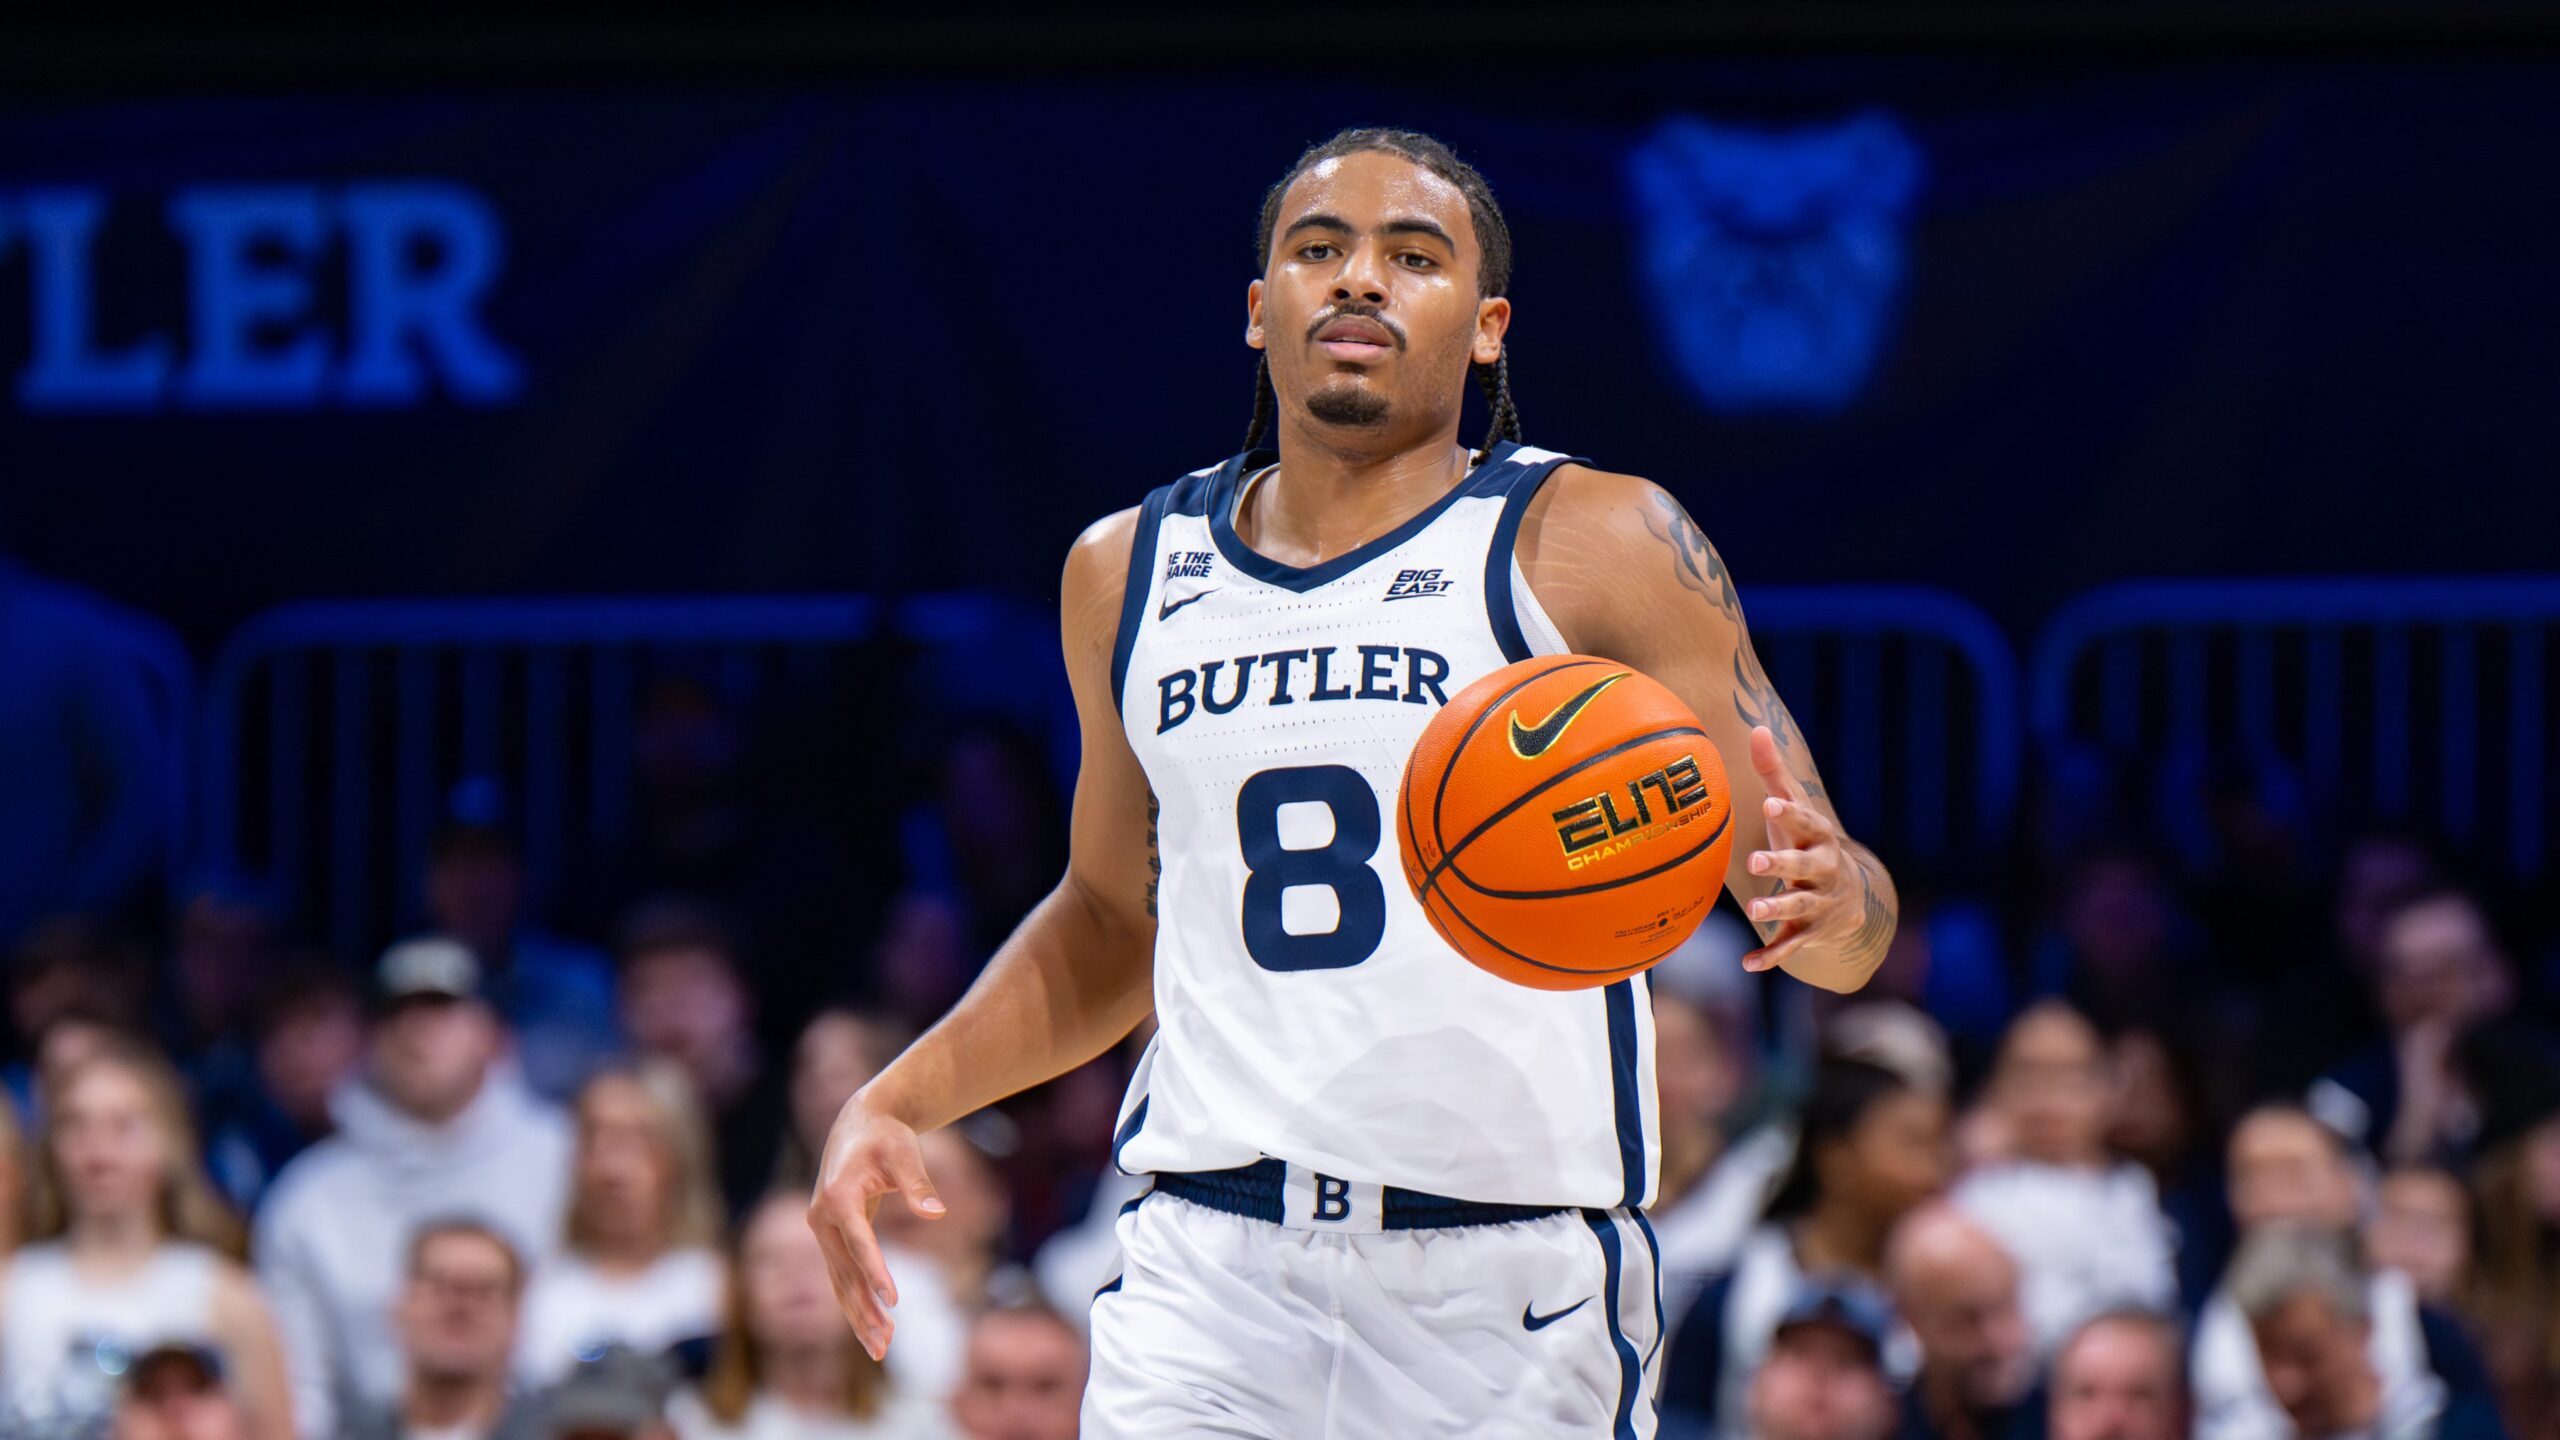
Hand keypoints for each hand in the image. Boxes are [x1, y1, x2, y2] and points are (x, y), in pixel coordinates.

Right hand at [806, 1092, 943, 1359]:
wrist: (861, 1124)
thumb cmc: (887, 1137)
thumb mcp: (906, 1154)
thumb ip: (919, 1184)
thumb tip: (938, 1213)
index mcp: (839, 1196)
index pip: (858, 1242)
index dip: (875, 1271)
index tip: (893, 1300)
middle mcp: (822, 1217)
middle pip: (844, 1272)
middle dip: (864, 1310)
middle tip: (885, 1346)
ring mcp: (822, 1229)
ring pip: (840, 1281)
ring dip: (858, 1315)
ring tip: (880, 1349)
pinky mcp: (830, 1237)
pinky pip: (841, 1276)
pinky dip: (855, 1302)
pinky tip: (873, 1326)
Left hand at [1737, 725, 1858, 973]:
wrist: (1851, 898)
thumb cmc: (1808, 844)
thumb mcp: (1796, 812)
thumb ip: (1775, 774)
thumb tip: (1758, 728)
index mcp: (1818, 837)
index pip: (1806, 823)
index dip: (1789, 814)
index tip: (1769, 805)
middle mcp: (1823, 870)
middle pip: (1804, 867)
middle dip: (1782, 865)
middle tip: (1755, 863)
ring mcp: (1819, 903)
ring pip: (1799, 907)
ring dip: (1777, 908)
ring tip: (1753, 911)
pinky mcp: (1810, 932)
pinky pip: (1790, 946)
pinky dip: (1771, 956)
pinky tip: (1747, 964)